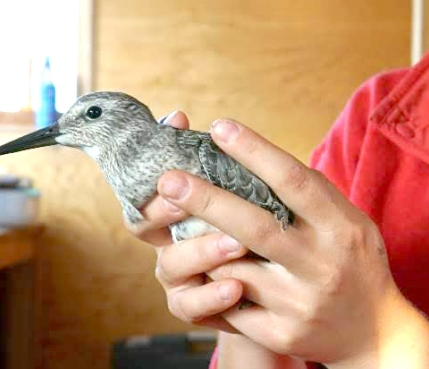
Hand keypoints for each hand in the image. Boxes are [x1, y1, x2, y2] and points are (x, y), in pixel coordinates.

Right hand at [123, 110, 248, 333]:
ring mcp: (181, 280)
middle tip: (196, 193)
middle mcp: (169, 244)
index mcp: (174, 214)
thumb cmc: (259, 229)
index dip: (150, 180)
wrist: (286, 291)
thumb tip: (176, 116)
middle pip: (147, 227)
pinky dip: (212, 296)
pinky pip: (194, 308)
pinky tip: (236, 287)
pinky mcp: (201, 311)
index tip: (172, 170)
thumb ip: (212, 160)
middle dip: (169, 208)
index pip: (142, 194)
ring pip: (171, 266)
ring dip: (202, 251)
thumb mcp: (243, 191)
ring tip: (236, 243)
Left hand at [155, 118, 406, 366]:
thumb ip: (313, 194)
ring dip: (201, 246)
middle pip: (254, 226)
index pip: (294, 182)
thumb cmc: (356, 263)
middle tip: (168, 179)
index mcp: (340, 227)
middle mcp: (320, 264)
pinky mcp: (281, 333)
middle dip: (206, 200)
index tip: (221, 128)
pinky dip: (211, 284)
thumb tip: (260, 155)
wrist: (375, 332)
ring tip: (179, 226)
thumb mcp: (351, 221)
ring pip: (232, 268)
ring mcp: (299, 302)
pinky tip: (198, 269)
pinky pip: (231, 305)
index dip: (256, 152)